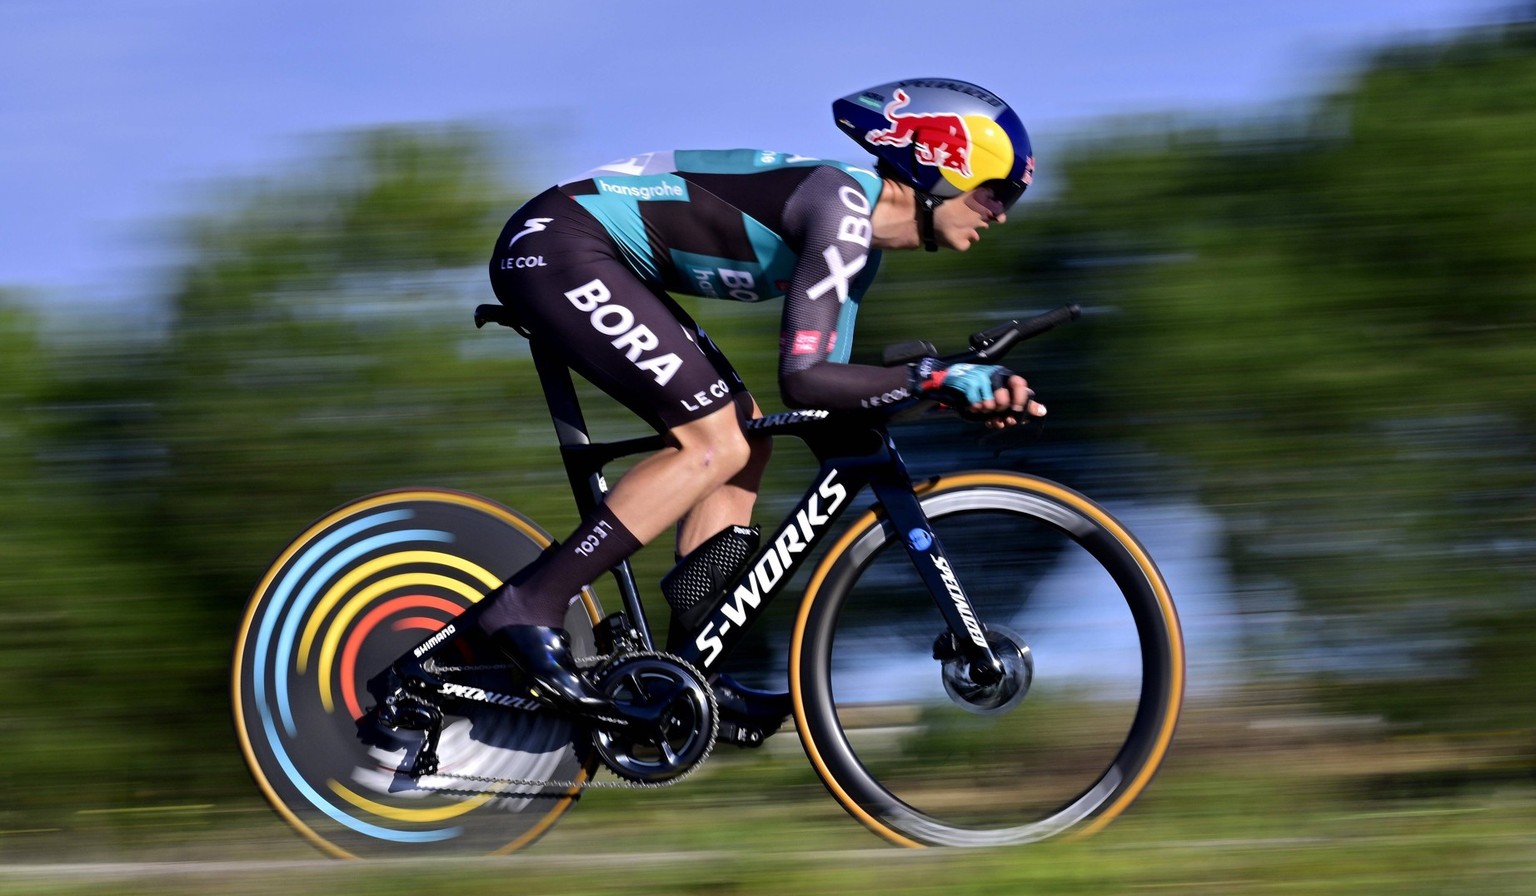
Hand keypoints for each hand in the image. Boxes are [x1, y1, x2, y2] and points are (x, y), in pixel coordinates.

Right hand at [910, 360, 1046, 428]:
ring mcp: (980, 378)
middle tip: (998, 416)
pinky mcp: (967, 384)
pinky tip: (974, 407)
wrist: (953, 380)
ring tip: (983, 409)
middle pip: (1003, 400)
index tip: (1016, 413)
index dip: (1021, 400)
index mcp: (1005, 375)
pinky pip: (976, 405)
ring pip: (989, 405)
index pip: (1019, 384)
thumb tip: (1042, 411)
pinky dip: (975, 410)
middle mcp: (994, 374)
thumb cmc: (982, 390)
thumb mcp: (1003, 395)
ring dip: (986, 413)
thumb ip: (1022, 404)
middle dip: (1000, 413)